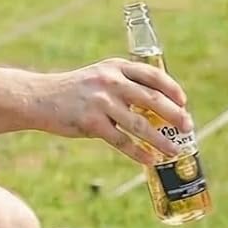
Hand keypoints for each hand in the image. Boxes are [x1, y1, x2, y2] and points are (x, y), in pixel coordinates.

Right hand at [41, 59, 190, 165]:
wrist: (39, 98)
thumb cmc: (75, 91)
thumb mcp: (99, 76)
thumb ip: (123, 85)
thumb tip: (155, 107)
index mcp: (116, 67)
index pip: (152, 75)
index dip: (172, 89)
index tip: (184, 102)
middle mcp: (111, 82)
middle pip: (152, 99)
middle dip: (174, 114)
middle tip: (188, 127)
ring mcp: (101, 102)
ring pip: (139, 124)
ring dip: (160, 139)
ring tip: (174, 150)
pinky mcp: (91, 123)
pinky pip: (121, 141)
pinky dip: (138, 152)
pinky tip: (150, 160)